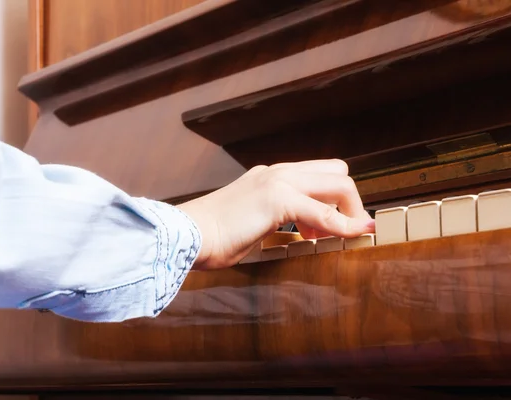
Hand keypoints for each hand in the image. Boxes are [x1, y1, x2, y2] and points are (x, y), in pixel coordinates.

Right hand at [177, 159, 374, 269]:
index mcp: (270, 176)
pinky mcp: (276, 199)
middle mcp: (277, 171)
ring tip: (342, 236)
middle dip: (350, 202)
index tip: (328, 228)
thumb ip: (276, 219)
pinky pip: (323, 212)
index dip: (334, 199)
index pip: (319, 173)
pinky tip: (352, 236)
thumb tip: (301, 232)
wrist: (187, 234)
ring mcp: (277, 181)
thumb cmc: (213, 235)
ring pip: (338, 184)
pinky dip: (344, 226)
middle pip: (337, 171)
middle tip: (340, 230)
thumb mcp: (252, 220)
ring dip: (351, 212)